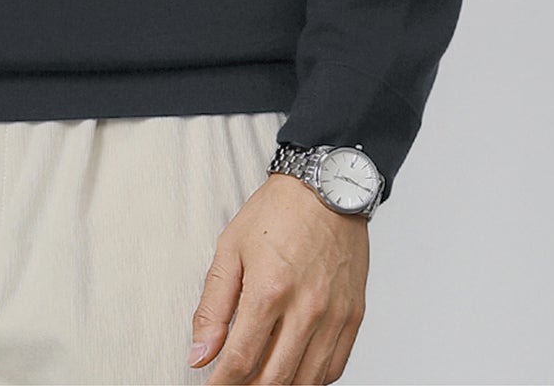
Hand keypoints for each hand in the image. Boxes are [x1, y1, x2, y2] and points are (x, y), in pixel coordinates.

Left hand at [187, 172, 367, 383]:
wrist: (326, 186)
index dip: (221, 384)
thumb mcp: (230, 249)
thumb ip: (213, 306)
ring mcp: (334, 315)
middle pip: (274, 380)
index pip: (241, 361)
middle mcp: (306, 308)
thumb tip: (200, 352)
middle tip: (234, 384)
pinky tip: (293, 370)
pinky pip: (334, 367)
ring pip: (306, 381)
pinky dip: (312, 379)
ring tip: (260, 379)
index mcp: (269, 290)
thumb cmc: (278, 212)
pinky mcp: (353, 315)